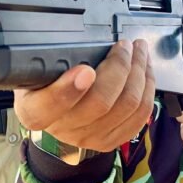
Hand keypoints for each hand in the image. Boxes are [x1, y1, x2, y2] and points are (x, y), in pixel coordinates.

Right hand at [14, 40, 155, 152]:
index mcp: (35, 110)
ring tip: (139, 52)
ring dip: (139, 72)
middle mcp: (62, 128)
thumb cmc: (46, 82)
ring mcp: (88, 137)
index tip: (85, 70)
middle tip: (124, 45)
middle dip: (120, 66)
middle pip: (100, 102)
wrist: (52, 110)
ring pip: (126, 106)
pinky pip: (139, 116)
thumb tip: (85, 43)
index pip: (48, 106)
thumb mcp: (37, 67)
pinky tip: (145, 72)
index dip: (69, 90)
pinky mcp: (110, 139)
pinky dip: (147, 89)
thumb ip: (53, 58)